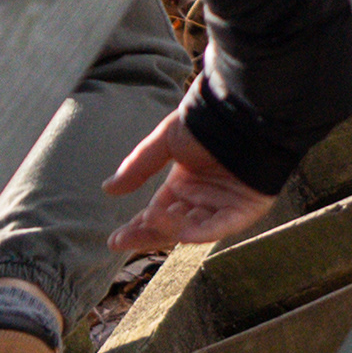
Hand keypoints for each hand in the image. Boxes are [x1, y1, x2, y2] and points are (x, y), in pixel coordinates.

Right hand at [104, 107, 274, 255]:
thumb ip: (139, 166)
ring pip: (191, 229)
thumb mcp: (166, 141)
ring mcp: (222, 207)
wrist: (240, 111)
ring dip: (169, 229)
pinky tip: (179, 230)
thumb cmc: (204, 122)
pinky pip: (219, 227)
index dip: (137, 227)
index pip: (157, 214)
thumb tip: (107, 189)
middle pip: (171, 227)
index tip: (115, 240)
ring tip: (149, 219)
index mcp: (184, 184)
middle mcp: (201, 199)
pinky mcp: (244, 211)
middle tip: (121, 241)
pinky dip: (200, 231)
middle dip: (146, 235)